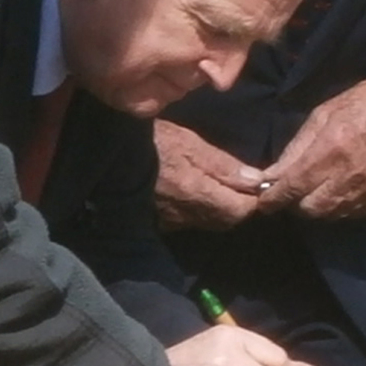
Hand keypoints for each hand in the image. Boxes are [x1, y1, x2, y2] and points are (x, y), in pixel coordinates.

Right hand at [152, 121, 268, 230]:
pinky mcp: (160, 224)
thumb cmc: (152, 141)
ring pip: (209, 223)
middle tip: (238, 182)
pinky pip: (189, 222)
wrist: (108, 155)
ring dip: (218, 208)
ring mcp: (173, 223)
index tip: (255, 183)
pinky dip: (198, 210)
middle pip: (227, 221)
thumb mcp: (190, 143)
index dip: (254, 198)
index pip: (242, 211)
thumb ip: (224, 165)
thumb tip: (257, 182)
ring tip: (216, 186)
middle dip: (237, 205)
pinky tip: (193, 193)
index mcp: (198, 194)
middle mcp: (187, 216)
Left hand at [254, 81, 365, 220]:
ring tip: (311, 192)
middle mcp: (349, 175)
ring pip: (328, 215)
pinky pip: (349, 214)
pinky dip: (336, 208)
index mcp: (331, 149)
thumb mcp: (319, 117)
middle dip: (293, 204)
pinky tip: (334, 192)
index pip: (294, 186)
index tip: (263, 204)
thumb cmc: (357, 106)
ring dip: (314, 207)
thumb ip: (294, 150)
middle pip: (309, 208)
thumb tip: (270, 177)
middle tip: (290, 192)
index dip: (274, 199)